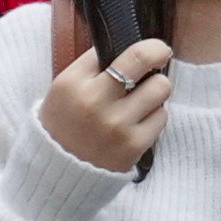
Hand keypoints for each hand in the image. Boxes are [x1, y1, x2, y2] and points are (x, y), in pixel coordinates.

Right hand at [38, 0, 174, 173]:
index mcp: (72, 84)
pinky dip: (154, 116)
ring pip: (161, 87)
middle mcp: (94, 102)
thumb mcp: (65, 89)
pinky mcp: (134, 145)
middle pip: (143, 58)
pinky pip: (162, 116)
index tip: (146, 48)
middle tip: (161, 54)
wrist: (58, 174)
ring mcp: (116, 125)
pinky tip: (137, 122)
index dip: (135, 47)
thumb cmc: (65, 124)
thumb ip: (93, 67)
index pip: (114, 49)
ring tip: (140, 98)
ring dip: (155, 90)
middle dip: (158, 52)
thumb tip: (133, 45)